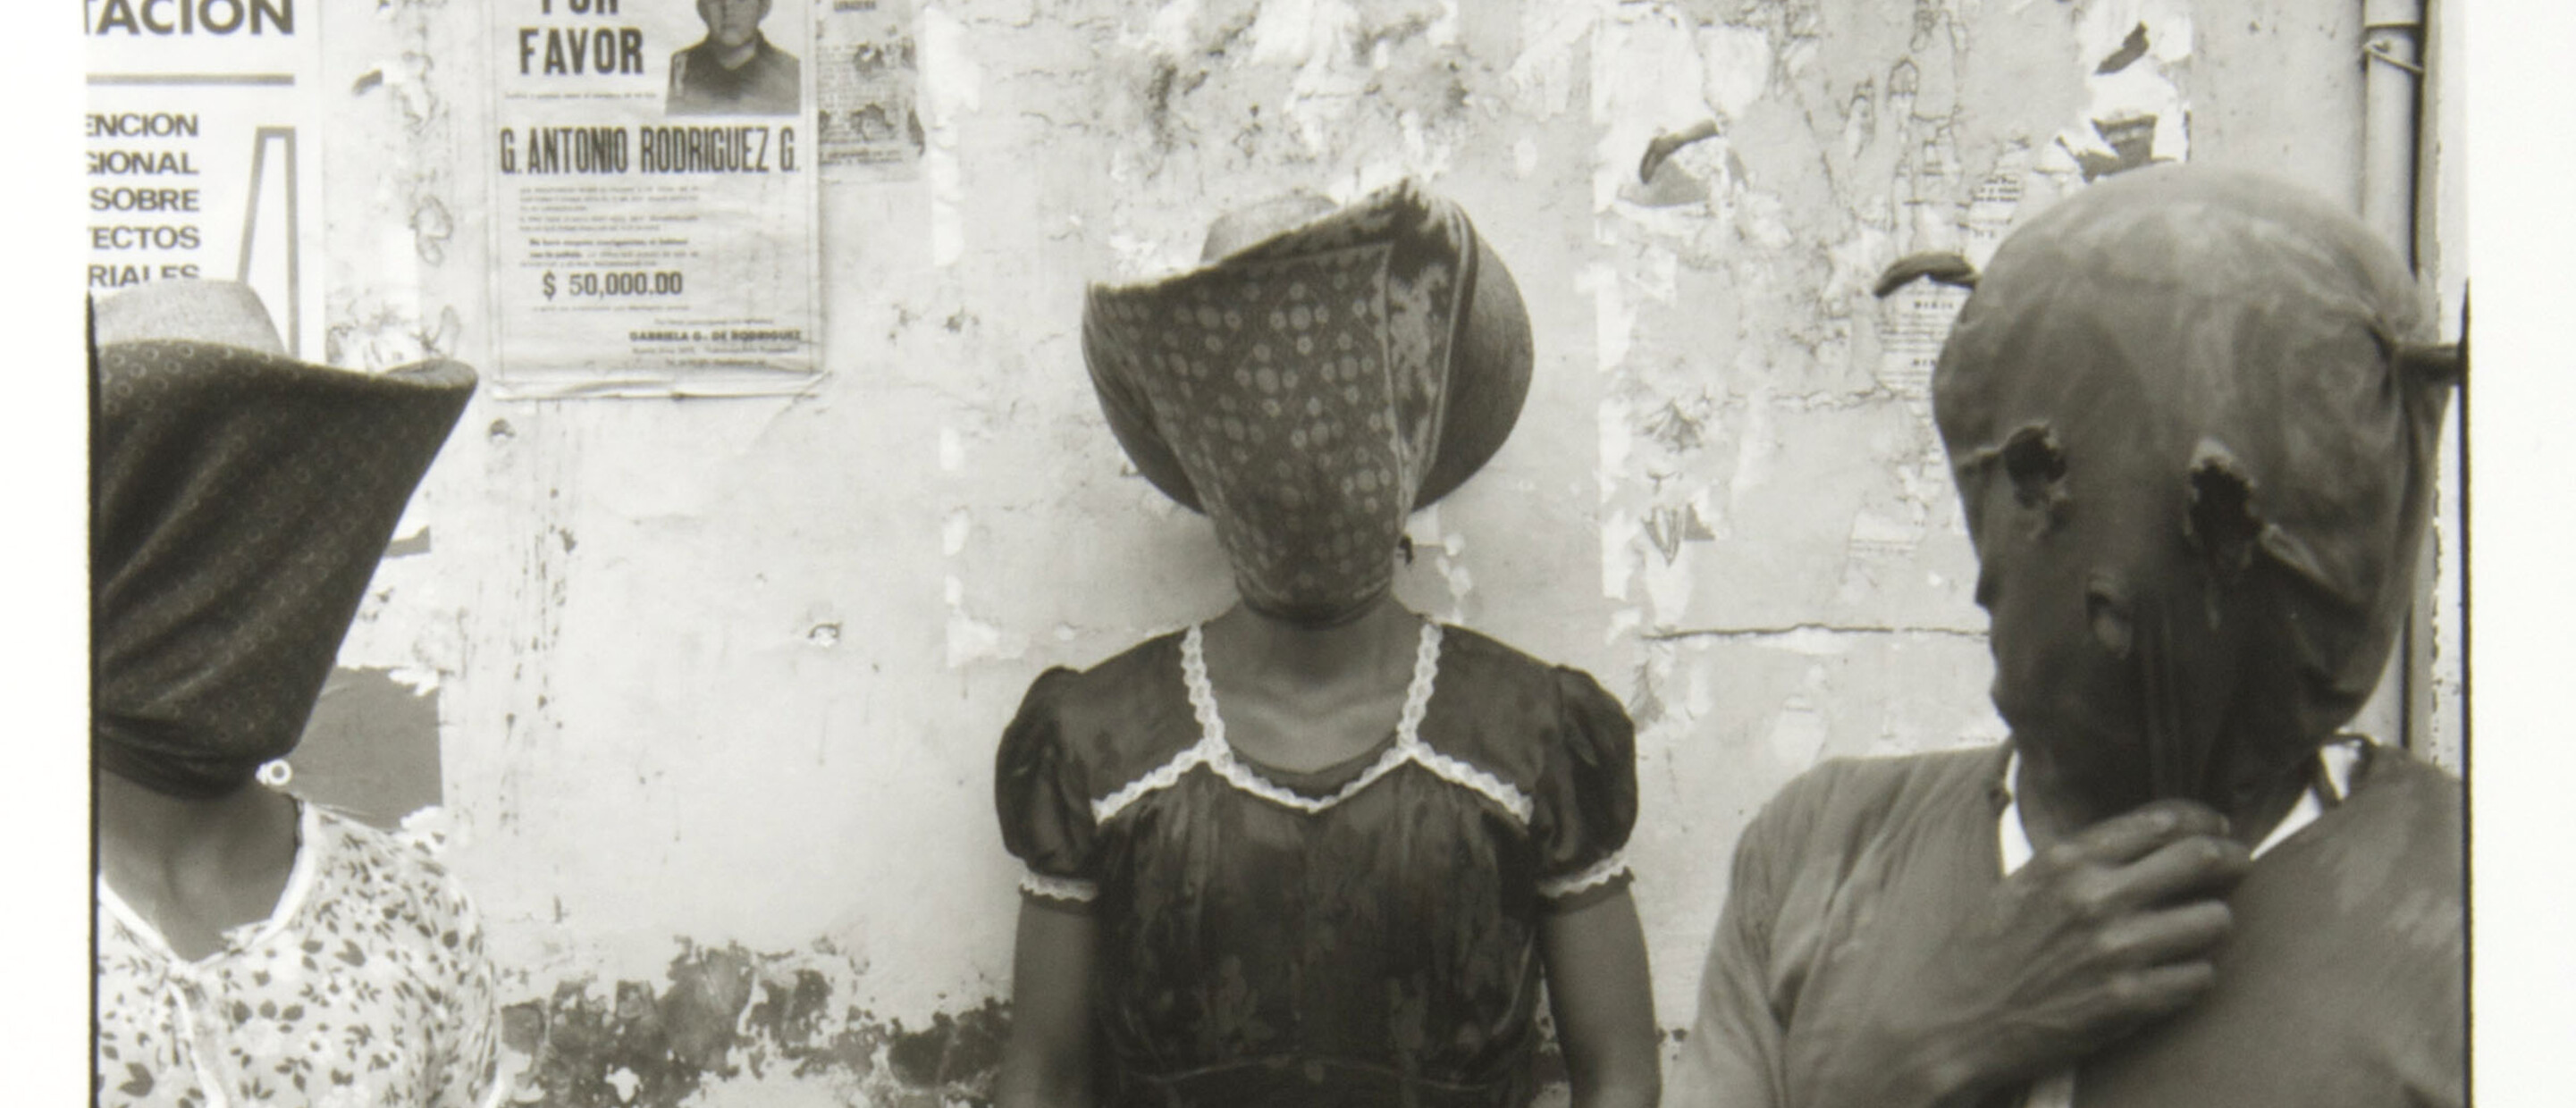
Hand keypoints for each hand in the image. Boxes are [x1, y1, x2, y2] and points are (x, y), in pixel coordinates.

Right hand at [1802, 799, 2251, 1107]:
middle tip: (2239, 867)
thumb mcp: (2025, 883)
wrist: (1953, 1022)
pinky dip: (2194, 976)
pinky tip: (2173, 976)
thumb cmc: (1986, 951)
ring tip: (2195, 932)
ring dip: (2212, 925)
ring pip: (2214, 920)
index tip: (2216, 828)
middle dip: (2232, 860)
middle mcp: (2096, 897)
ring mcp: (2116, 950)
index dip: (2202, 820)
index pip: (2162, 820)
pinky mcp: (2128, 1002)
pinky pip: (2200, 977)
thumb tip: (2153, 842)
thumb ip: (2083, 861)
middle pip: (2202, 859)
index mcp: (2066, 859)